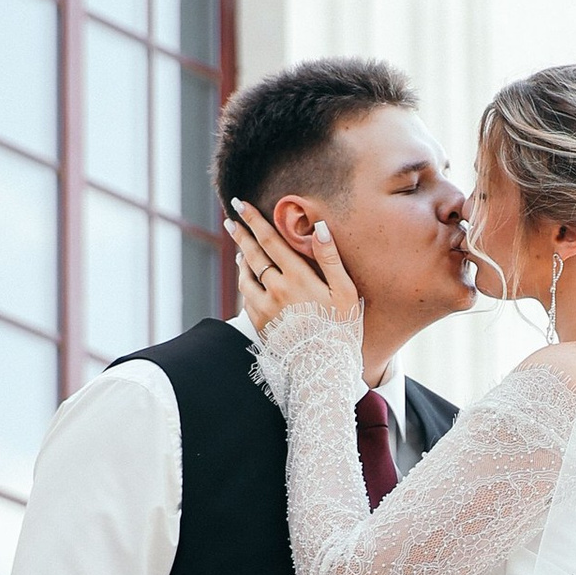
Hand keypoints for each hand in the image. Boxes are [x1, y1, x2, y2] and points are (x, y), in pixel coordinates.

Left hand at [227, 195, 359, 342]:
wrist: (322, 369)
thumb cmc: (340, 329)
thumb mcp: (345, 292)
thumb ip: (330, 258)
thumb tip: (318, 226)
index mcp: (297, 277)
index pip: (270, 240)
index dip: (254, 220)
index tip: (241, 205)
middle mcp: (276, 290)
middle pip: (253, 254)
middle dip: (241, 234)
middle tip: (230, 219)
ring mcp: (264, 308)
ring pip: (245, 277)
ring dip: (241, 260)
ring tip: (240, 249)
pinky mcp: (260, 325)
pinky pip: (246, 299)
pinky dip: (244, 284)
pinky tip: (247, 279)